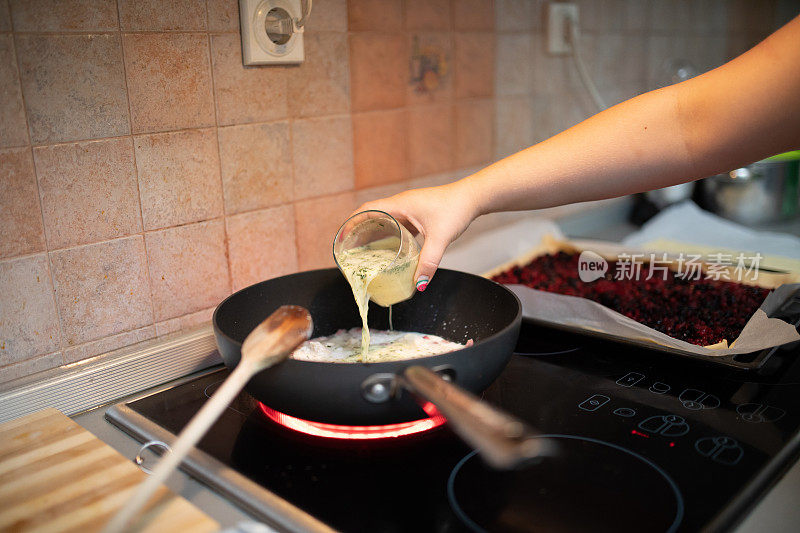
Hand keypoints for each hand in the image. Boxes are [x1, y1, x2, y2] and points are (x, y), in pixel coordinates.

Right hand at [354, 182, 478, 290]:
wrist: (473, 197)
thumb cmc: (455, 210)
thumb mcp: (440, 238)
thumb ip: (429, 262)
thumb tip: (419, 285)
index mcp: (400, 205)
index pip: (367, 210)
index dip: (352, 222)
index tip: (342, 237)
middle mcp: (401, 204)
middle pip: (372, 215)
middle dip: (359, 230)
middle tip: (350, 249)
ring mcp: (409, 208)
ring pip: (384, 219)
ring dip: (374, 232)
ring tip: (365, 250)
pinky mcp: (417, 213)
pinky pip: (397, 223)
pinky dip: (389, 234)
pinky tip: (391, 248)